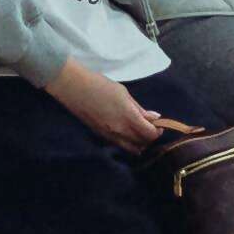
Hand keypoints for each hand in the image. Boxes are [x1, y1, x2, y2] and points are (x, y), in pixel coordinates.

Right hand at [45, 61, 176, 149]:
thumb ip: (139, 108)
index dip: (158, 132)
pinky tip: (128, 133)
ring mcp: (109, 136)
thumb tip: (154, 117)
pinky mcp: (100, 136)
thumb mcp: (123, 93)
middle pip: (142, 144)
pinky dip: (128, 143)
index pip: (150, 134)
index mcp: (127, 118)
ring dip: (139, 143)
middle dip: (150, 138)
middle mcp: (119, 131)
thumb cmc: (100, 85)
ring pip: (131, 149)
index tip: (160, 125)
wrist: (73, 87)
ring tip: (140, 132)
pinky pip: (119, 145)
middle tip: (151, 128)